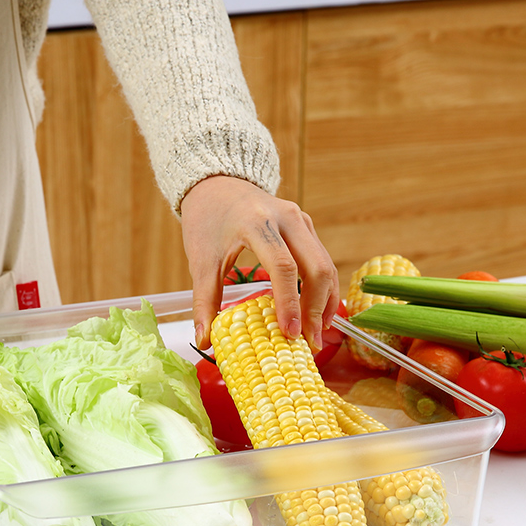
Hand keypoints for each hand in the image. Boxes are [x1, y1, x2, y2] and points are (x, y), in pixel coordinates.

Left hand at [180, 176, 339, 351]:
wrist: (216, 183)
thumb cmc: (207, 221)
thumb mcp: (200, 260)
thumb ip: (204, 301)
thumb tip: (203, 341)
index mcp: (256, 223)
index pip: (282, 267)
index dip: (289, 304)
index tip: (290, 334)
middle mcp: (286, 218)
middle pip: (316, 267)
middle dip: (316, 308)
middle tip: (309, 342)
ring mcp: (300, 220)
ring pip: (325, 265)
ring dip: (324, 302)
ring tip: (316, 335)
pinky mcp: (306, 226)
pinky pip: (322, 260)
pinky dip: (323, 289)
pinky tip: (316, 314)